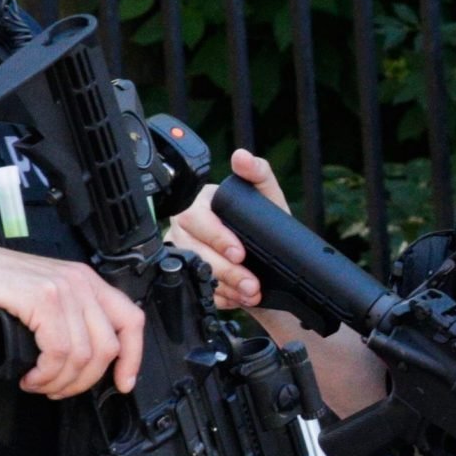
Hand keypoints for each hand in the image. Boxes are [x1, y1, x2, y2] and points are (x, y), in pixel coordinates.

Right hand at [0, 242, 143, 397]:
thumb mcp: (45, 301)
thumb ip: (71, 321)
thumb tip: (90, 362)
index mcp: (88, 281)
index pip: (131, 321)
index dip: (132, 358)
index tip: (123, 384)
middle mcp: (81, 281)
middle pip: (107, 347)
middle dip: (84, 381)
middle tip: (58, 389)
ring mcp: (63, 287)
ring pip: (83, 355)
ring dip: (59, 382)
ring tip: (38, 384)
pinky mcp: (42, 297)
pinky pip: (59, 351)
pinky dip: (45, 374)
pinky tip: (31, 377)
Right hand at [167, 148, 290, 311]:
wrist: (271, 262)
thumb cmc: (265, 224)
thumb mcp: (268, 197)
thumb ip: (258, 173)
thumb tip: (242, 157)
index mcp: (200, 204)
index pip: (197, 218)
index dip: (217, 237)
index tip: (240, 252)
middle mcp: (186, 228)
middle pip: (193, 250)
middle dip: (225, 269)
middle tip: (251, 282)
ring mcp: (184, 253)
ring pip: (194, 272)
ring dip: (226, 287)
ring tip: (251, 292)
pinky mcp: (188, 276)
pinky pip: (197, 290)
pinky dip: (222, 298)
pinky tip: (239, 297)